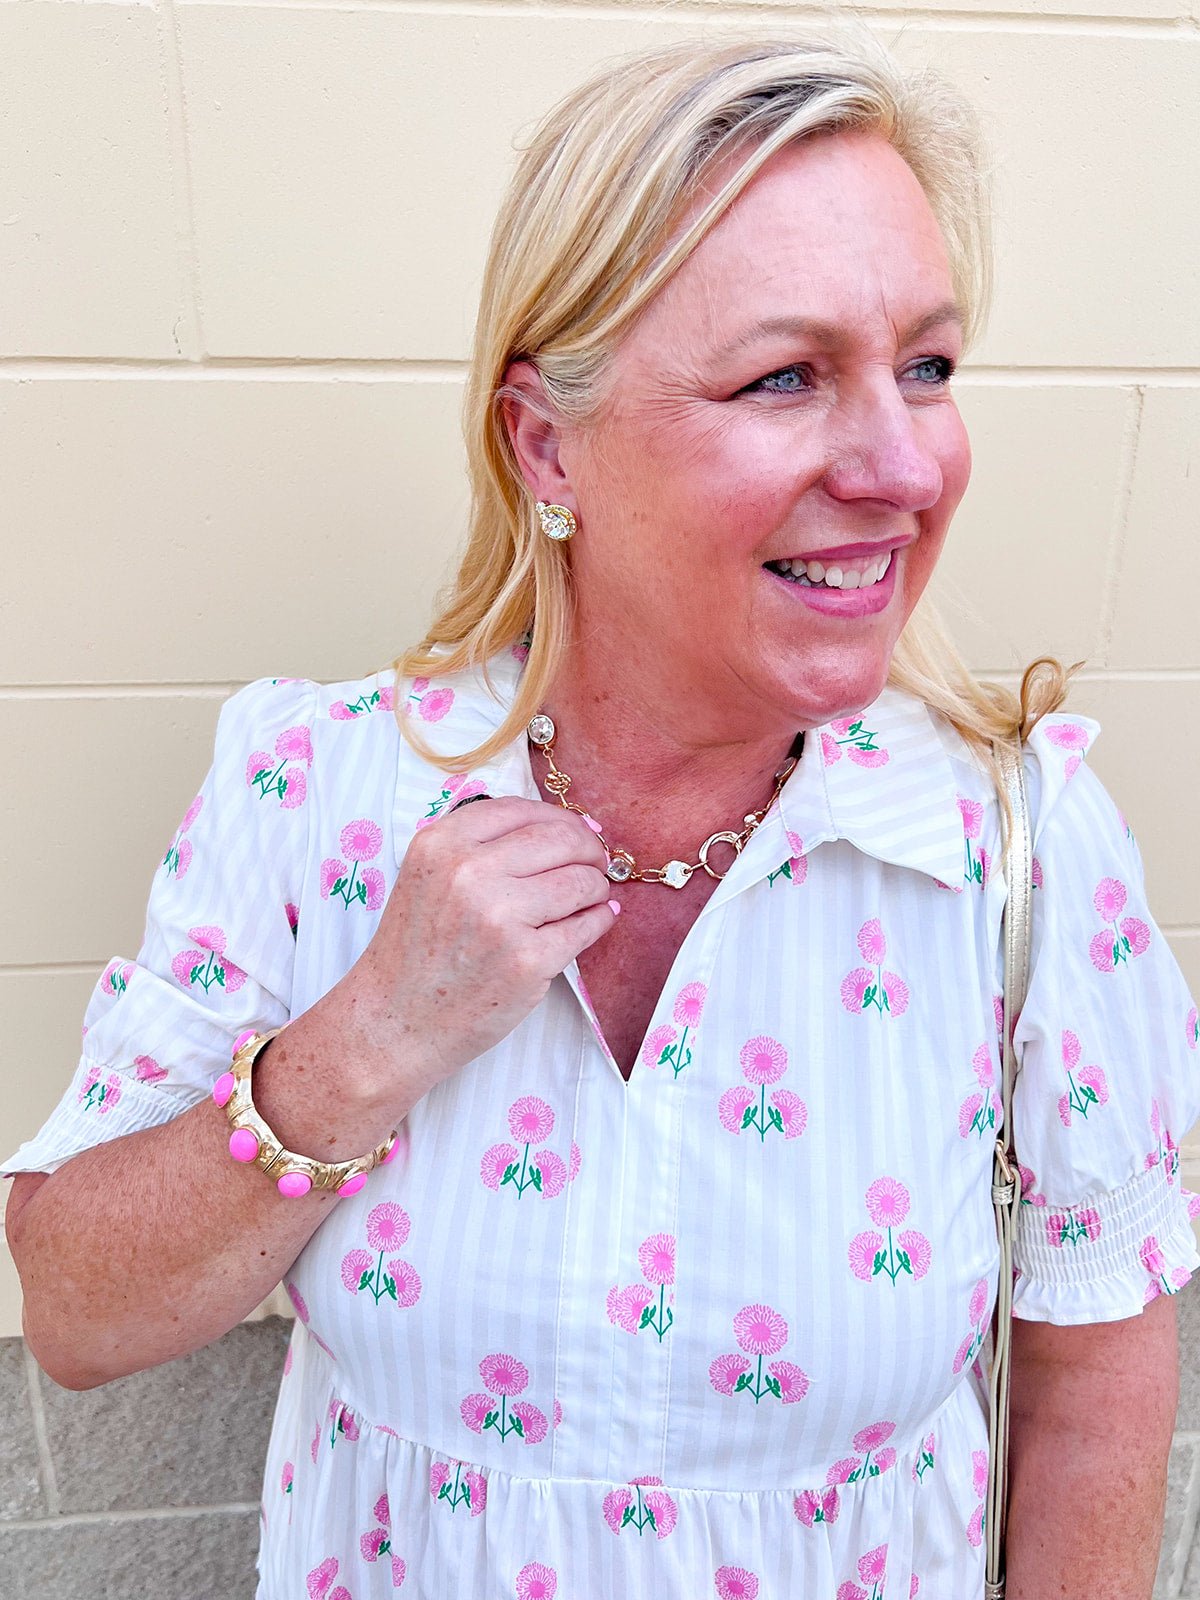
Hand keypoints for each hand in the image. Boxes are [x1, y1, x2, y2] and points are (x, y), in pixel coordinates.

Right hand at [345, 797, 617, 1105]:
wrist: (394, 1021)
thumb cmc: (416, 952)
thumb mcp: (426, 878)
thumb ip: (478, 847)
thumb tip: (561, 828)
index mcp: (441, 845)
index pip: (521, 811)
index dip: (559, 818)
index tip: (576, 832)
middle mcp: (469, 873)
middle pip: (559, 839)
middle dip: (589, 849)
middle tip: (597, 862)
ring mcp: (500, 918)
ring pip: (580, 881)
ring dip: (597, 885)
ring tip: (593, 895)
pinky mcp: (527, 961)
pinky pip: (586, 927)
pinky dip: (600, 919)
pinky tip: (596, 919)